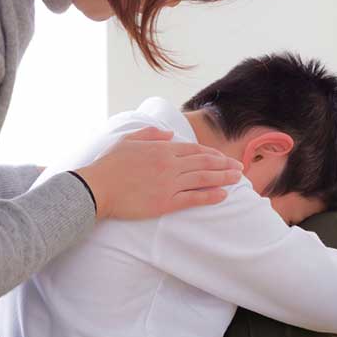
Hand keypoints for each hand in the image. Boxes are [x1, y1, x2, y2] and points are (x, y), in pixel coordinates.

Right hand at [74, 127, 242, 219]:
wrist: (96, 188)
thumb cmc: (109, 165)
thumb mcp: (128, 141)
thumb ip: (150, 134)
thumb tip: (168, 133)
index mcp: (161, 148)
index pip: (194, 149)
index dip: (212, 153)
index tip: (224, 158)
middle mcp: (169, 164)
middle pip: (204, 162)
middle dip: (225, 164)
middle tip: (240, 168)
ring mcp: (168, 183)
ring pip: (203, 178)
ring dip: (223, 178)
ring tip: (238, 179)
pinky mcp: (165, 202)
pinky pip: (193, 198)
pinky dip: (210, 196)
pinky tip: (223, 195)